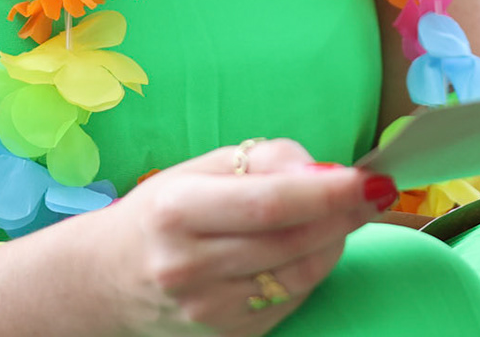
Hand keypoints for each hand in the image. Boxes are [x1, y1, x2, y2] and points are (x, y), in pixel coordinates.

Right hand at [109, 139, 395, 335]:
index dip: (329, 193)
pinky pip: (289, 302)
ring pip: (300, 277)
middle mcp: (189, 266)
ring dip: (334, 243)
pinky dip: (310, 272)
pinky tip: (307, 249)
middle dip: (344, 215)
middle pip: (293, 242)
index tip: (370, 178)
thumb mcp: (199, 168)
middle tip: (373, 192)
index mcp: (178, 211)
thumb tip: (324, 171)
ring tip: (342, 216)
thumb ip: (265, 160)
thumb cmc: (161, 213)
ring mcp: (207, 309)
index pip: (271, 203)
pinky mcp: (225, 335)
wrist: (106, 282)